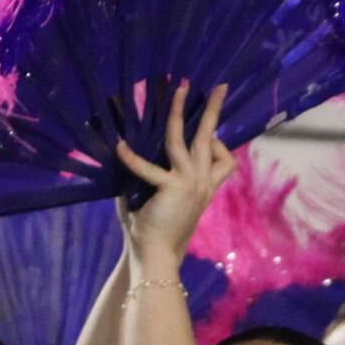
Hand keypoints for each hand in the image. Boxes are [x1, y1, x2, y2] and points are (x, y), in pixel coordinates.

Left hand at [118, 82, 234, 267]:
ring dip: (180, 112)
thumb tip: (125, 145)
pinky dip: (132, 158)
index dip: (217, 143)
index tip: (207, 134)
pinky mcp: (173, 188)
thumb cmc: (152, 229)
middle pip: (211, 138)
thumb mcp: (156, 197)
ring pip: (189, 139)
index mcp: (205, 187)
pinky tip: (120, 147)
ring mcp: (191, 183)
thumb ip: (148, 174)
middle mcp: (202, 182)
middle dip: (214, 109)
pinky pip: (150, 167)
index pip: (224, 159)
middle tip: (220, 87)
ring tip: (178, 90)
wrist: (156, 257)